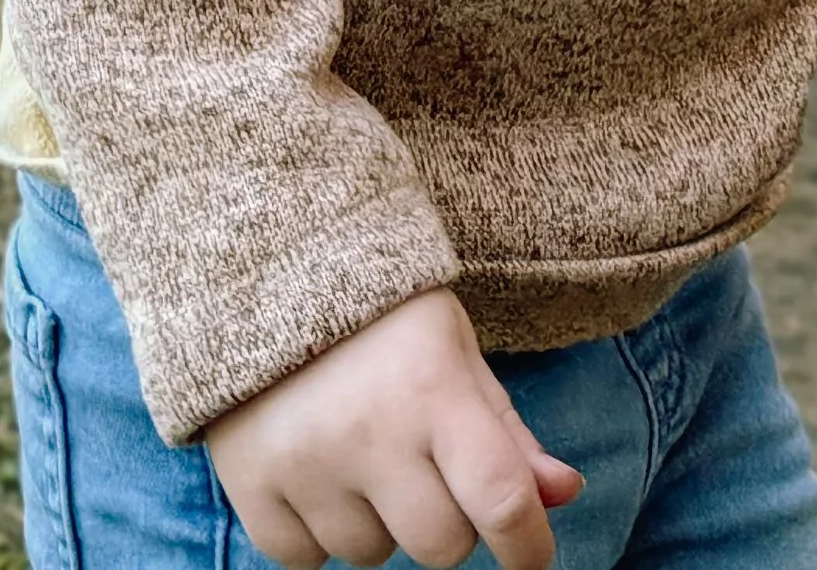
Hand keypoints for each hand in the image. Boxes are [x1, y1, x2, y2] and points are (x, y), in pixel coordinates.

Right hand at [203, 284, 583, 569]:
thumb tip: (565, 496)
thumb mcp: (455, 352)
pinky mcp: (251, 486)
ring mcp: (304, 464)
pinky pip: (305, 559)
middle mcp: (369, 432)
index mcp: (433, 388)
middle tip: (425, 467)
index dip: (529, 545)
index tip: (532, 554)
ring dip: (379, 521)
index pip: (501, 500)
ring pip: (372, 555)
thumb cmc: (383, 318)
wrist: (269, 274)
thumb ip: (508, 432)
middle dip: (448, 519)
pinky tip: (316, 469)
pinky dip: (318, 530)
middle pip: (441, 545)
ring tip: (360, 451)